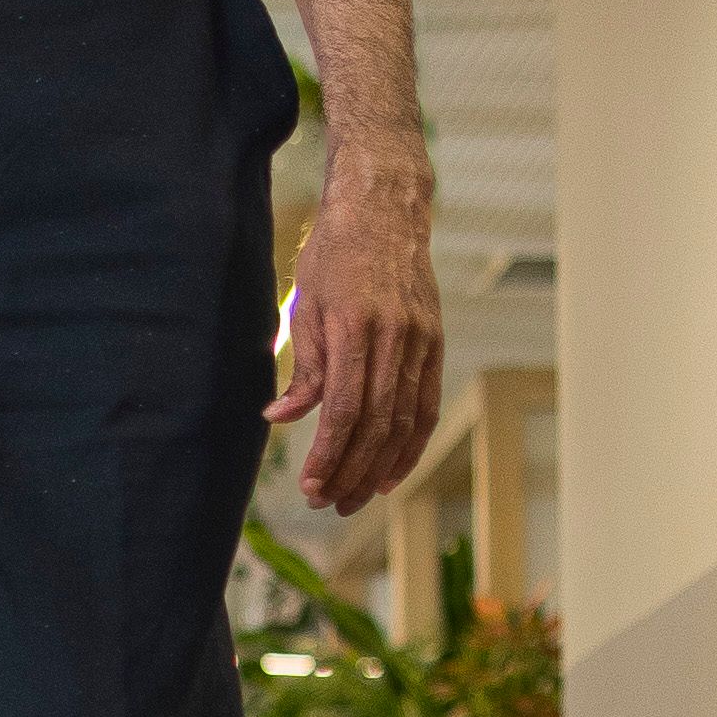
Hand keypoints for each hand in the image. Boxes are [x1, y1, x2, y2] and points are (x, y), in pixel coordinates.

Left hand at [269, 154, 444, 511]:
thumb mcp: (305, 304)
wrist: (385, 212)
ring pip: (404, 422)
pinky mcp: (435, 344)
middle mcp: (394, 338)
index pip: (344, 409)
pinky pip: (426, 406)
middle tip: (327, 503)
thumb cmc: (335, 256)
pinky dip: (410, 445)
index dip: (329, 454)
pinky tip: (391, 472)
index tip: (310, 484)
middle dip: (351, 472)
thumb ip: (303, 367)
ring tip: (354, 499)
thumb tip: (281, 417)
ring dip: (379, 468)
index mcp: (355, 327)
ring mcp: (421, 343)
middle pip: (376, 425)